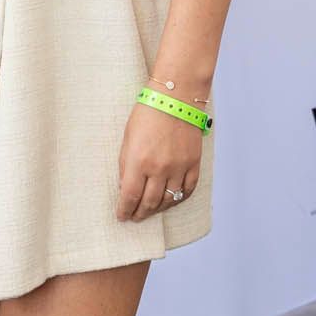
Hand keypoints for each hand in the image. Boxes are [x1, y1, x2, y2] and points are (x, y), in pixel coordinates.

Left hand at [115, 101, 201, 222]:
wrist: (176, 98)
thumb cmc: (147, 114)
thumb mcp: (127, 139)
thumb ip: (125, 165)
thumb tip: (125, 187)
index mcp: (139, 161)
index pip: (130, 196)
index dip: (124, 210)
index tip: (122, 216)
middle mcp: (159, 168)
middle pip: (149, 202)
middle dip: (140, 213)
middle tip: (135, 217)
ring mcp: (179, 167)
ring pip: (168, 200)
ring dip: (157, 209)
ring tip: (150, 211)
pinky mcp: (193, 163)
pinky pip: (187, 190)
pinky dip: (178, 199)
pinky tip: (170, 201)